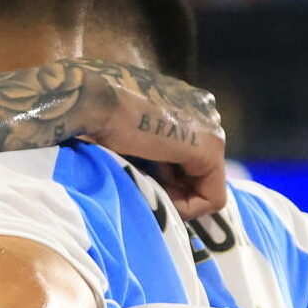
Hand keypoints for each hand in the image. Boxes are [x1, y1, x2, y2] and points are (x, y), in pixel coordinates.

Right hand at [73, 63, 228, 217]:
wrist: (94, 100)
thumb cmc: (96, 111)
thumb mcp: (125, 128)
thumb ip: (144, 142)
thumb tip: (144, 167)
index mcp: (184, 102)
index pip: (187, 153)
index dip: (164, 175)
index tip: (139, 179)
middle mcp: (205, 111)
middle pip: (199, 168)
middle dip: (173, 185)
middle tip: (144, 190)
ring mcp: (212, 129)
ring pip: (207, 184)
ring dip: (177, 195)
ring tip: (147, 193)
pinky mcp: (210, 149)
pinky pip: (212, 196)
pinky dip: (188, 208)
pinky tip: (161, 202)